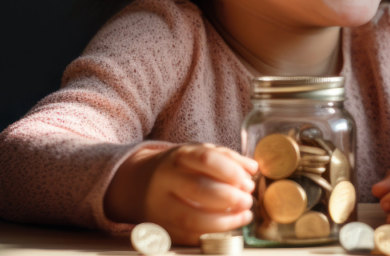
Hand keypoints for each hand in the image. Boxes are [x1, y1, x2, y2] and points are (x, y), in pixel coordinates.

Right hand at [104, 143, 257, 244]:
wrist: (137, 184)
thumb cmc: (179, 168)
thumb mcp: (199, 153)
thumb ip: (227, 158)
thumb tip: (252, 169)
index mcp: (179, 157)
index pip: (206, 159)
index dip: (230, 170)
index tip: (247, 180)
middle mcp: (165, 180)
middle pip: (199, 190)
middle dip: (230, 198)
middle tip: (247, 200)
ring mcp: (160, 206)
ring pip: (191, 218)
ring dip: (224, 221)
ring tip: (244, 215)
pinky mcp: (159, 228)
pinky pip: (187, 236)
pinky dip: (212, 234)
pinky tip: (228, 227)